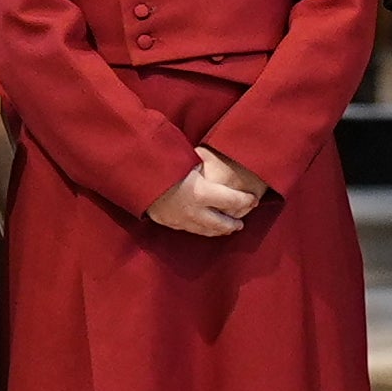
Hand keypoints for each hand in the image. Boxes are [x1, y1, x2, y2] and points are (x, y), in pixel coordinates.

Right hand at [148, 149, 263, 237]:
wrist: (137, 178)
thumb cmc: (164, 163)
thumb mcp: (189, 160)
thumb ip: (206, 167)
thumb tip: (219, 161)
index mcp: (203, 192)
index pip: (233, 201)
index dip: (246, 201)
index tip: (254, 199)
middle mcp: (195, 210)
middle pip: (222, 223)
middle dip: (234, 223)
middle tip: (242, 222)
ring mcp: (182, 220)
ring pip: (207, 231)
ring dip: (220, 230)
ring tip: (229, 229)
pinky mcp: (171, 223)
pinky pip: (191, 230)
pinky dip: (203, 230)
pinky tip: (206, 228)